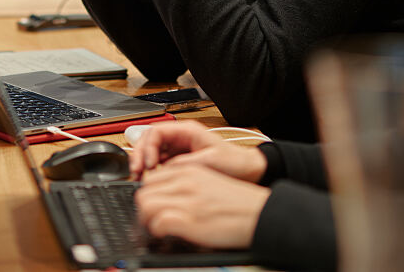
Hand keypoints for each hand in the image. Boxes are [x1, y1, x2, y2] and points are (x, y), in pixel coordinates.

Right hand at [129, 121, 267, 182]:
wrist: (247, 170)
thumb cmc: (234, 162)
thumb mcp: (209, 160)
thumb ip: (186, 163)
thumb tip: (163, 168)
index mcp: (187, 131)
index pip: (156, 132)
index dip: (147, 147)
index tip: (148, 164)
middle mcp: (180, 138)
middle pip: (149, 140)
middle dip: (139, 155)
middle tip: (137, 172)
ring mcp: (178, 150)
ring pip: (152, 152)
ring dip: (143, 164)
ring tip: (140, 178)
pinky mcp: (179, 162)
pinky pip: (159, 164)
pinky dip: (152, 172)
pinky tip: (151, 182)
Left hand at [136, 165, 269, 249]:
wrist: (259, 213)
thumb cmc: (238, 203)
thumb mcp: (209, 182)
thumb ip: (187, 184)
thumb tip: (168, 196)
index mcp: (190, 170)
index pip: (152, 178)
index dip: (150, 194)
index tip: (154, 205)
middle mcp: (185, 182)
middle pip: (144, 191)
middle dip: (144, 207)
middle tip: (153, 219)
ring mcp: (186, 200)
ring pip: (145, 204)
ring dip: (148, 219)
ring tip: (158, 228)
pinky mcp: (188, 219)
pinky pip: (157, 223)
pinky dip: (158, 231)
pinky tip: (167, 234)